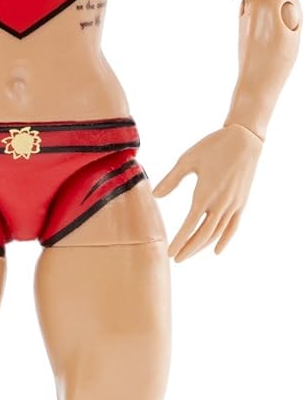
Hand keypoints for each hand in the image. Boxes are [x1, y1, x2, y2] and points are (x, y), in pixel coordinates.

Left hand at [153, 124, 261, 260]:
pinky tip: (216, 250)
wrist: (244, 140)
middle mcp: (221, 204)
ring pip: (218, 233)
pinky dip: (225, 239)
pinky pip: (233, 226)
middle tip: (176, 259)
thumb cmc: (212, 147)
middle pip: (204, 234)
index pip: (190, 225)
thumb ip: (171, 179)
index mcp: (205, 194)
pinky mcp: (242, 202)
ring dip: (203, 246)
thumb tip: (155, 195)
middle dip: (189, 248)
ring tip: (189, 254)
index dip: (180, 241)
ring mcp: (234, 205)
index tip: (169, 253)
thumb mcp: (187, 160)